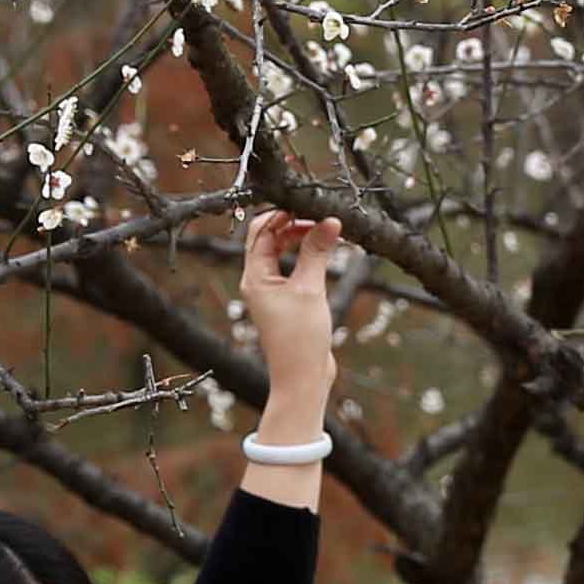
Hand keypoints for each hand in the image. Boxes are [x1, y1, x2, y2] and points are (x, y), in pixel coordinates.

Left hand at [236, 208, 346, 433]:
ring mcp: (273, 294)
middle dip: (294, 225)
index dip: (283, 214)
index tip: (308, 205)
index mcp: (254, 277)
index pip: (261, 232)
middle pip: (270, 240)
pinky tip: (326, 255)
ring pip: (284, 254)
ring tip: (328, 234)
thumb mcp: (310, 289)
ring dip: (303, 241)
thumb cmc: (299, 339)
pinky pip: (294, 270)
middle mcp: (259, 283)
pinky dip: (308, 258)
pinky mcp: (288, 303)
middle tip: (322, 220)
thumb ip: (317, 252)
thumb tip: (329, 221)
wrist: (303, 378)